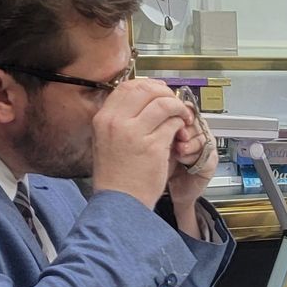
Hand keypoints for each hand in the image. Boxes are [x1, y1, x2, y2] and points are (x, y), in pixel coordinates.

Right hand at [91, 78, 187, 207]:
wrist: (120, 202)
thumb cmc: (117, 176)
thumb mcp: (107, 140)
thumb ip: (122, 119)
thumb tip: (145, 100)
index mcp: (103, 119)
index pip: (127, 87)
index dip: (148, 85)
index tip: (159, 91)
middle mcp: (116, 122)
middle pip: (146, 89)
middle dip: (165, 93)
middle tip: (174, 103)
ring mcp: (134, 133)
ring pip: (163, 104)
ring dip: (178, 108)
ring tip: (182, 118)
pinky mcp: (153, 146)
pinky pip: (172, 124)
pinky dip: (181, 124)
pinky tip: (181, 133)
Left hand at [167, 109, 215, 206]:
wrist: (171, 191)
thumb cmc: (163, 167)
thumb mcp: (160, 143)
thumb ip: (164, 128)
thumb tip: (163, 115)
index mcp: (184, 126)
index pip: (188, 110)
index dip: (182, 112)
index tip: (175, 117)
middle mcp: (196, 134)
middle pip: (198, 121)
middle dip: (185, 129)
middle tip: (178, 137)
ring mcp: (205, 147)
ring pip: (204, 137)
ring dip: (190, 144)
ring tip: (179, 151)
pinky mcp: (210, 162)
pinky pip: (207, 153)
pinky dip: (194, 156)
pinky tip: (184, 160)